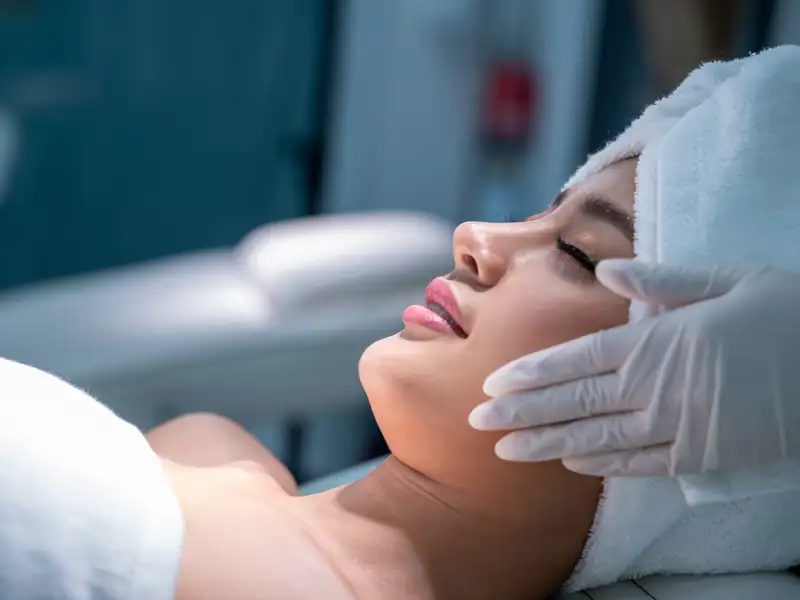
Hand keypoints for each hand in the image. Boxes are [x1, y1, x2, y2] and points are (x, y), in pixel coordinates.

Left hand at [469, 259, 799, 476]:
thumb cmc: (782, 312)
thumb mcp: (725, 280)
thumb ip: (660, 280)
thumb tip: (609, 272)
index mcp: (656, 342)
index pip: (575, 360)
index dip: (530, 374)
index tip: (492, 382)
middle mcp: (656, 388)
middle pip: (573, 402)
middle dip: (520, 412)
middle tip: (476, 421)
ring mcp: (676, 426)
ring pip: (596, 439)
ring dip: (546, 445)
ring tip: (504, 451)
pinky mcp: (700, 456)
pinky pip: (639, 465)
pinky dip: (601, 466)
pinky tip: (570, 466)